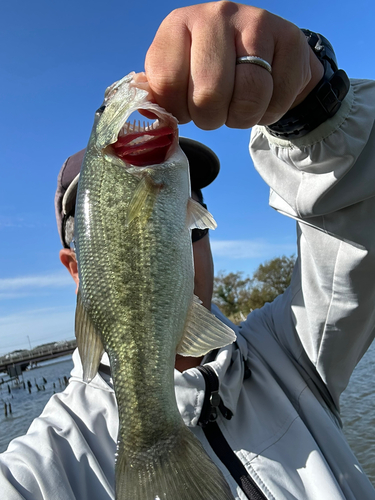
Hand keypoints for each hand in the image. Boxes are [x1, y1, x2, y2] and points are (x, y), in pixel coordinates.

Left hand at [145, 1, 323, 129]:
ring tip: (239, 106)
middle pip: (209, 94)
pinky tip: (265, 98)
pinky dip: (269, 112)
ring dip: (242, 118)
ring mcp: (256, 22)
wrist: (264, 56)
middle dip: (211, 118)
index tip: (186, 108)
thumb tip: (139, 104)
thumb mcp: (179, 77)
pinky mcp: (289, 38)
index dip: (178, 110)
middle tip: (215, 112)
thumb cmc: (212, 71)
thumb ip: (159, 90)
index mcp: (178, 24)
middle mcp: (216, 15)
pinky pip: (278, 98)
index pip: (167, 84)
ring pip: (249, 97)